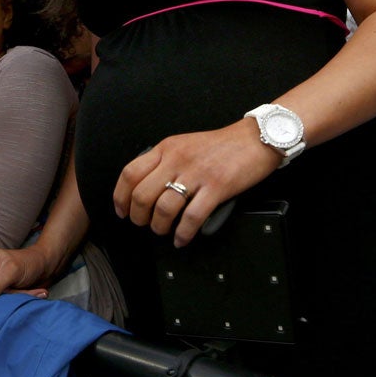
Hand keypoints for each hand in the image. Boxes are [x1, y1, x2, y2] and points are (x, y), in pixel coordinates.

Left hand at [113, 120, 281, 247]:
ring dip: (159, 226)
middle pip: (143, 194)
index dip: (121, 196)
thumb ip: (164, 160)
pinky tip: (182, 238)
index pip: (130, 173)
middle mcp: (177, 159)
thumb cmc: (220, 145)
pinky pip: (192, 217)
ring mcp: (197, 174)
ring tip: (163, 231)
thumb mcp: (183, 144)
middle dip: (138, 216)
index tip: (122, 210)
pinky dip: (183, 233)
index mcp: (166, 148)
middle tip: (142, 224)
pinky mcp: (217, 187)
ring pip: (164, 208)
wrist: (254, 139)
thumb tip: (146, 185)